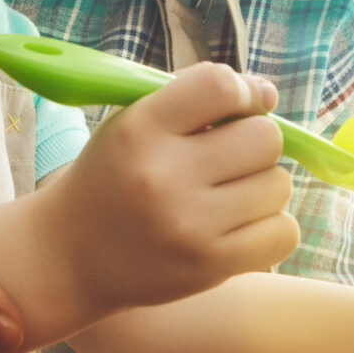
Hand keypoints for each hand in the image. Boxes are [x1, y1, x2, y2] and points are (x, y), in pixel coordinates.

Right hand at [42, 62, 296, 318]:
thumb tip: (269, 94)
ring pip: (278, 185)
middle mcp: (165, 176)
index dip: (242, 93)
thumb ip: (195, 98)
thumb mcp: (133, 123)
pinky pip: (284, 231)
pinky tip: (238, 225)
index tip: (233, 109)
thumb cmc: (113, 177)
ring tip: (227, 195)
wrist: (70, 256)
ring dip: (262, 186)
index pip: (220, 86)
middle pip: (264, 137)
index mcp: (142, 129)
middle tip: (229, 158)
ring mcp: (190, 225)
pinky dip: (269, 226)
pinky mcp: (210, 266)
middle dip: (254, 142)